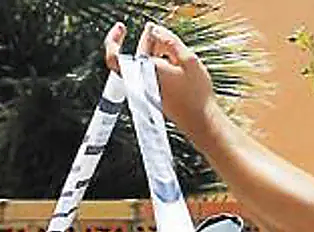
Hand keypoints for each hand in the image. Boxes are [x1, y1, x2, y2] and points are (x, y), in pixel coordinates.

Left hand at [104, 22, 215, 138]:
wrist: (200, 121)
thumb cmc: (196, 95)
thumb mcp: (188, 59)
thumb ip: (170, 41)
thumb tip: (155, 30)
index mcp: (145, 72)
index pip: (115, 57)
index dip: (113, 40)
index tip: (121, 29)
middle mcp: (141, 82)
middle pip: (136, 56)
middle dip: (149, 42)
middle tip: (161, 33)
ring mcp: (146, 90)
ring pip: (144, 64)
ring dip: (156, 53)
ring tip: (175, 52)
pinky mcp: (152, 95)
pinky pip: (149, 75)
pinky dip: (159, 65)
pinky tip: (174, 63)